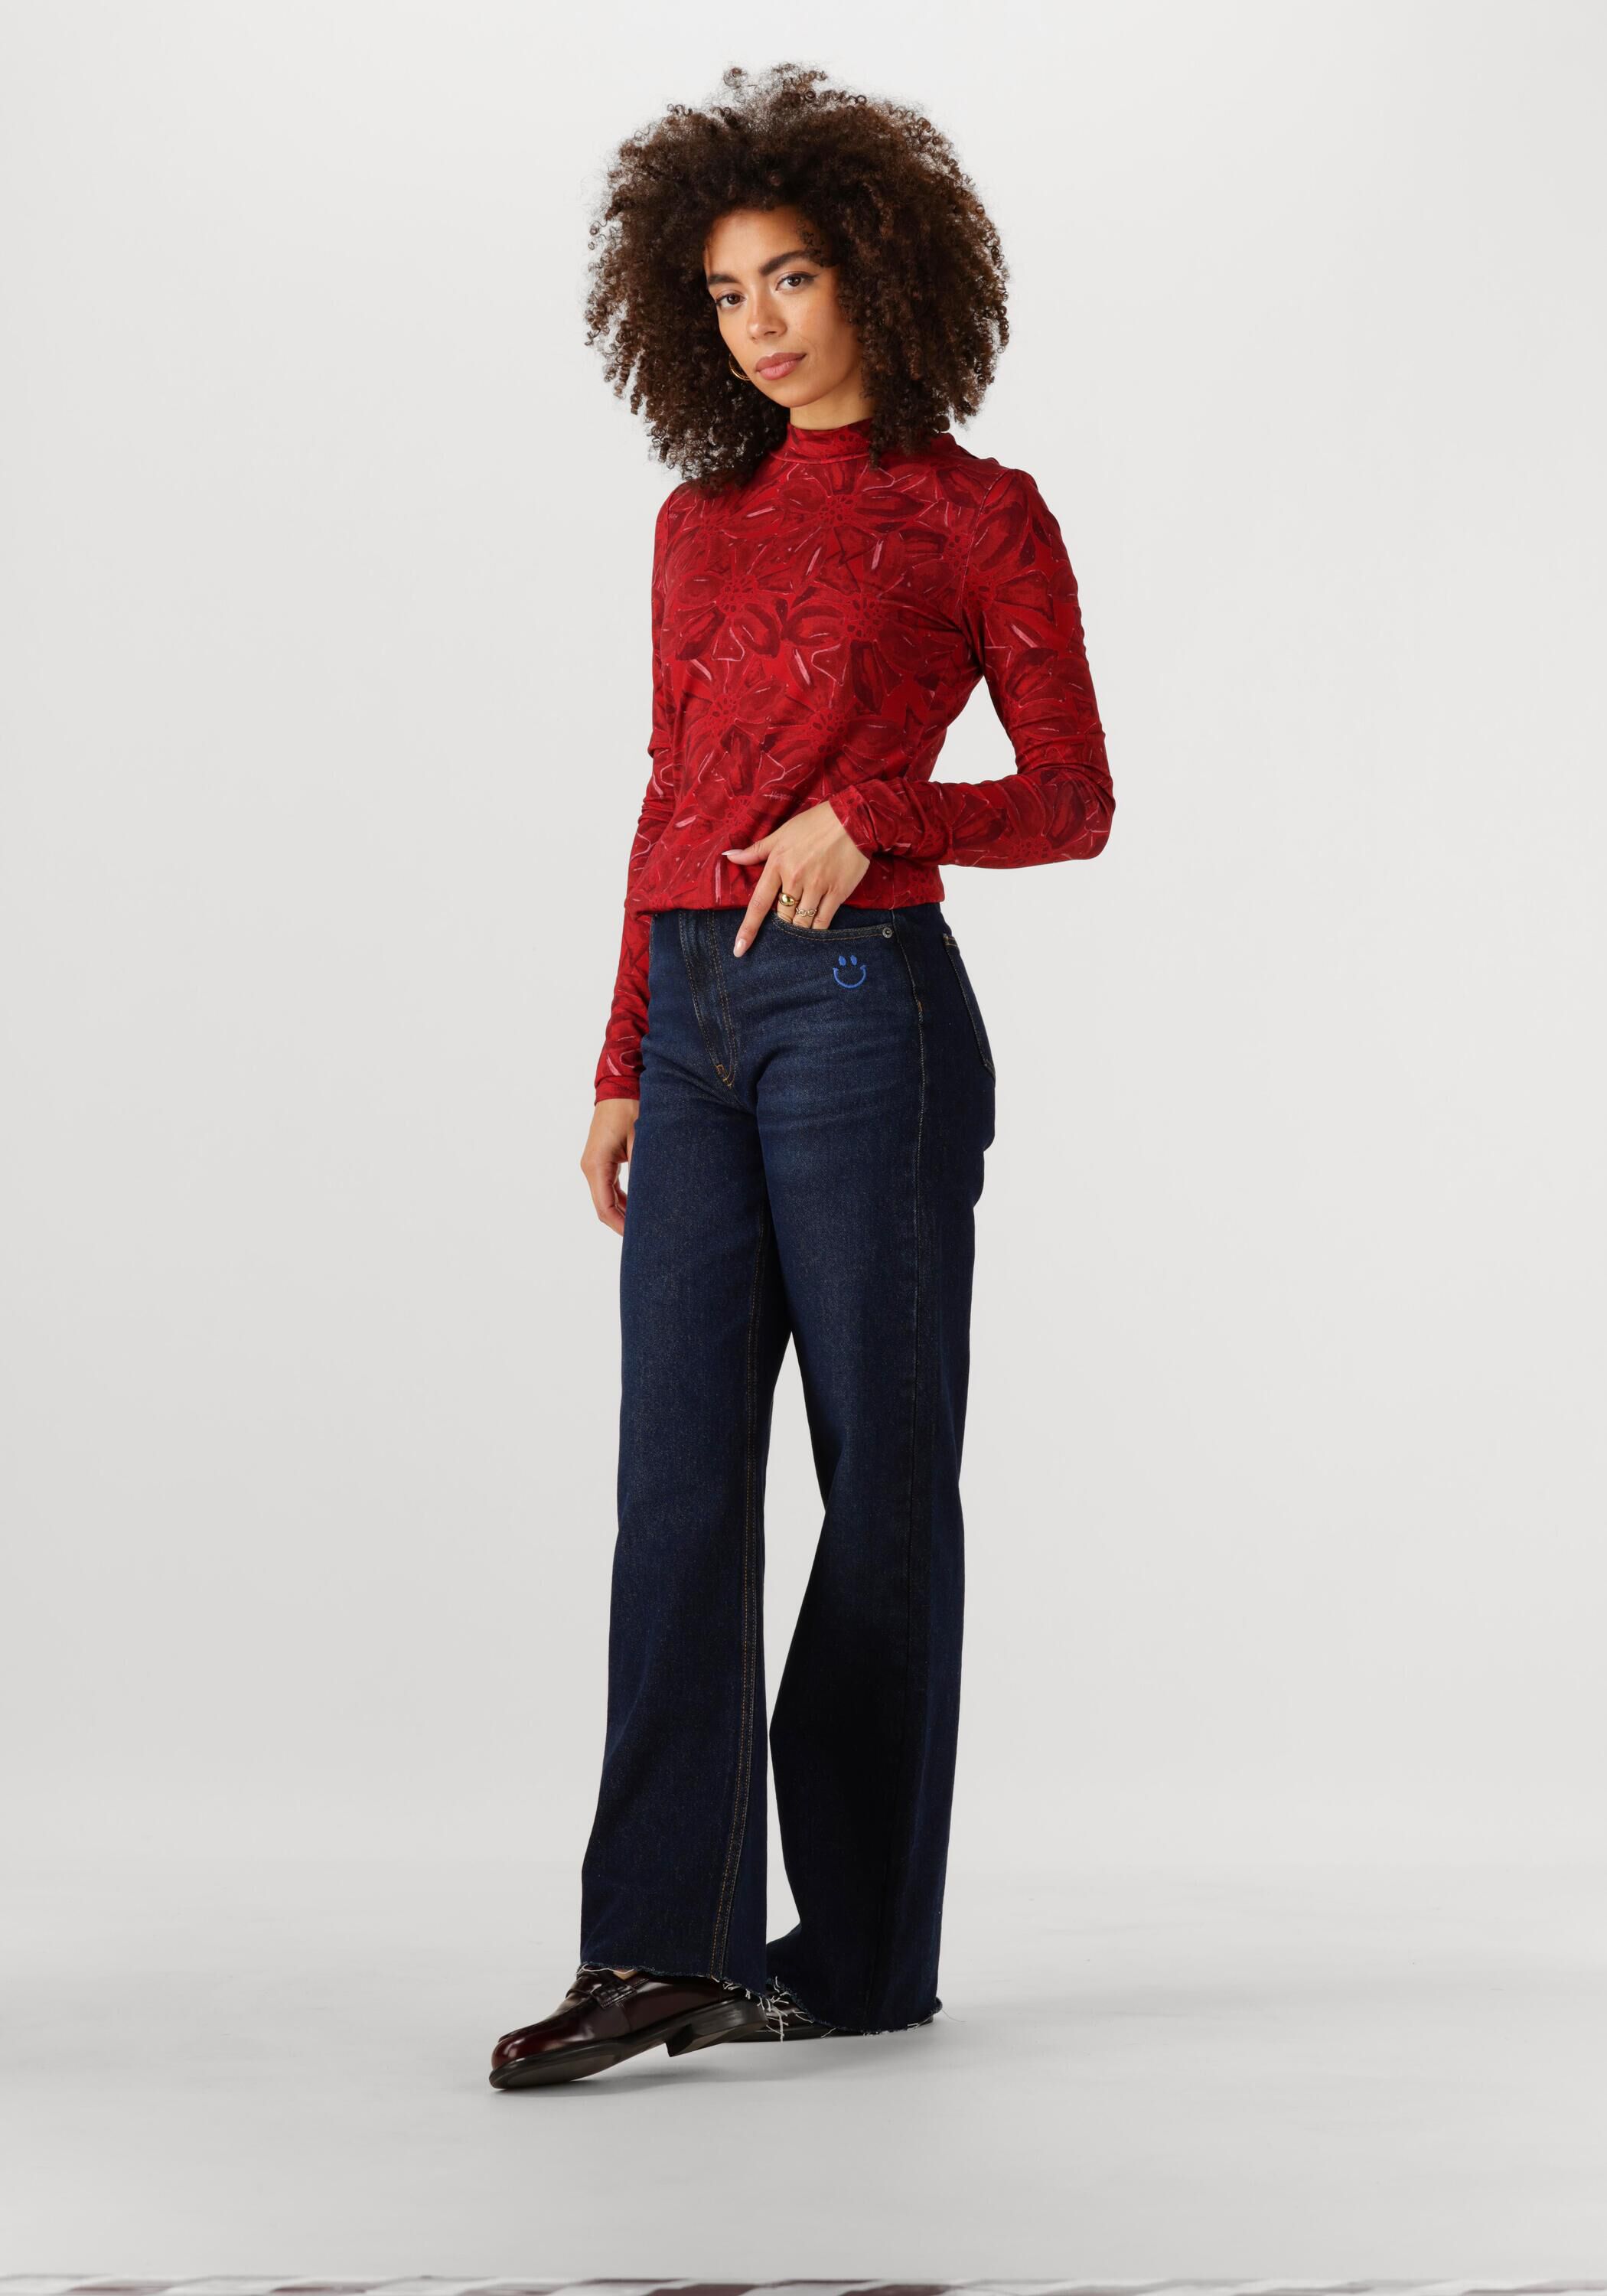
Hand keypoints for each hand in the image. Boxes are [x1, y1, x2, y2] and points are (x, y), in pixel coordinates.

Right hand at [582, 1097, 637, 1235]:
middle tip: (646, 1237)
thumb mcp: (641, 1140)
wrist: (620, 1086)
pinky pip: (608, 1188)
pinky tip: (640, 1207)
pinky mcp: (600, 1161)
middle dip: (622, 1224)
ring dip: (623, 1213)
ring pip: (605, 1199)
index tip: (638, 1238)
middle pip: (603, 1207)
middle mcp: (590, 1167)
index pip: (605, 1207)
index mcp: (597, 1164)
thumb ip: (644, 1169)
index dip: (621, 1226)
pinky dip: (622, 1200)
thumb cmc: (631, 1108)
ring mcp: (593, 1164)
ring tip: (645, 1225)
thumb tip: (654, 1198)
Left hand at [724, 801, 871, 953]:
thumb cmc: (815, 823)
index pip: (758, 904)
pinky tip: (815, 933)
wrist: (853, 819)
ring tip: (799, 926)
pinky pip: (823, 921)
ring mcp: (817, 887)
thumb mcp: (782, 833)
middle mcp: (795, 879)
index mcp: (778, 865)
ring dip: (798, 928)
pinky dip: (817, 930)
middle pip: (782, 916)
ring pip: (801, 922)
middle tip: (784, 923)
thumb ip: (756, 850)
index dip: (748, 929)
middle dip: (781, 923)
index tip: (739, 950)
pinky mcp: (837, 893)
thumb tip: (730, 858)